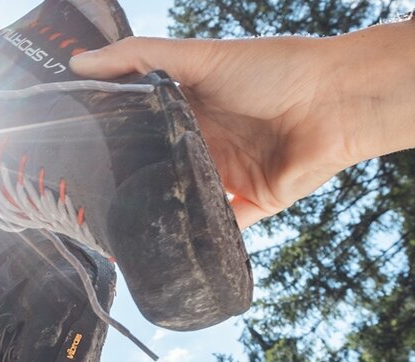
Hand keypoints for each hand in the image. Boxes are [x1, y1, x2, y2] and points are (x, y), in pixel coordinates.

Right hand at [72, 30, 414, 227]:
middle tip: (89, 204)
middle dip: (134, 186)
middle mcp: (208, 144)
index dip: (115, 142)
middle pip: (163, 170)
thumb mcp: (198, 55)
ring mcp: (230, 177)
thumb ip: (137, 57)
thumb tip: (79, 62)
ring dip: (163, 216)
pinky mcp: (254, 205)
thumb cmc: (274, 67)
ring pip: (186, 203)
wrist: (338, 99)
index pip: (144, 129)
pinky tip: (169, 252)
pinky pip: (222, 230)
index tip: (76, 158)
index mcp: (192, 108)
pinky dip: (201, 241)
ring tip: (120, 234)